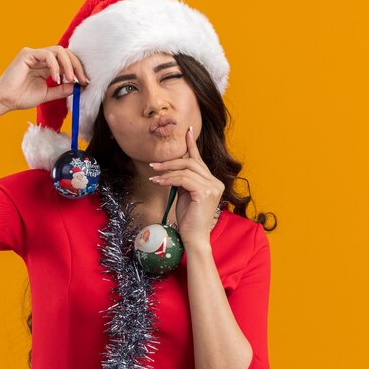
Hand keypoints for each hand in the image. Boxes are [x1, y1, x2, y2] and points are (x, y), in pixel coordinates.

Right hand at [0, 46, 89, 112]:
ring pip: (58, 51)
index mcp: (46, 65)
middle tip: (82, 80)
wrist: (5, 101)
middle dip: (77, 66)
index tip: (85, 82)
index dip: (78, 69)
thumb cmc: (22, 97)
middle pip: (65, 53)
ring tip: (71, 79)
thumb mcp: (48, 94)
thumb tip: (78, 86)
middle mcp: (41, 57)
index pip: (67, 61)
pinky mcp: (27, 54)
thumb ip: (62, 89)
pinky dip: (55, 66)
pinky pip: (47, 55)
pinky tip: (57, 78)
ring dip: (69, 65)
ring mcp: (34, 54)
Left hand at [149, 126, 224, 246]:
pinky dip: (169, 179)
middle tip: (154, 165)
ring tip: (153, 176)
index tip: (187, 131)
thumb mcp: (185, 195)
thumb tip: (171, 168)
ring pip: (186, 170)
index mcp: (212, 182)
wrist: (194, 237)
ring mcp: (213, 187)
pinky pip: (183, 179)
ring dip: (167, 171)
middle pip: (191, 162)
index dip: (192, 144)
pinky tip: (158, 182)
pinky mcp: (205, 192)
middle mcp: (216, 182)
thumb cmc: (189, 219)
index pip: (199, 160)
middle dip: (171, 161)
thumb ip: (183, 180)